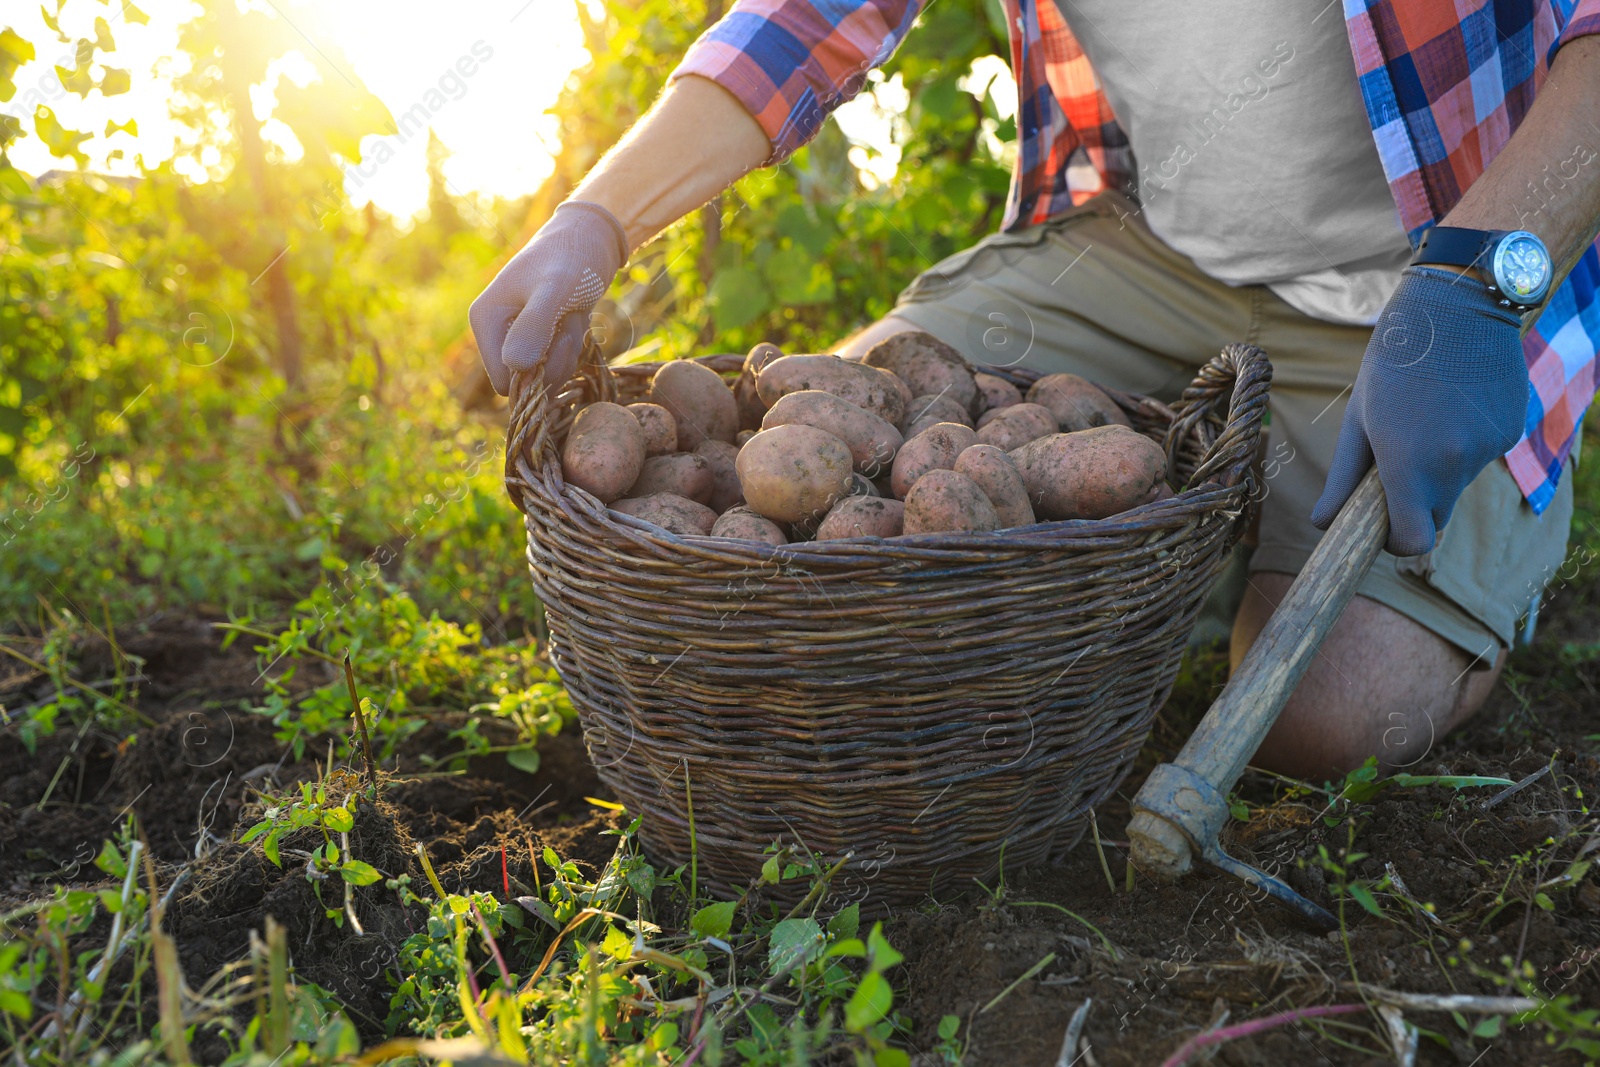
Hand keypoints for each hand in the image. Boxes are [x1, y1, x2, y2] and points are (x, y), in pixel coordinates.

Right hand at [469, 200, 627, 395]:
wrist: (592, 239)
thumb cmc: (572, 259)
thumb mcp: (555, 290)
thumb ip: (534, 326)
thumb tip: (516, 368)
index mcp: (485, 321)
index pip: (504, 382)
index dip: (535, 372)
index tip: (554, 339)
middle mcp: (495, 331)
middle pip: (527, 381)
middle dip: (555, 358)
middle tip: (566, 320)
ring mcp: (516, 335)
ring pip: (545, 374)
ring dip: (568, 350)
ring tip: (570, 314)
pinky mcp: (536, 336)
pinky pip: (556, 362)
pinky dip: (572, 345)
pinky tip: (573, 317)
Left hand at [1311, 267, 1528, 555]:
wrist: (1455, 307)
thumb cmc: (1393, 362)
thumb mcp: (1358, 418)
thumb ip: (1342, 478)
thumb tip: (1320, 524)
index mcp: (1410, 465)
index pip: (1413, 541)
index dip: (1397, 541)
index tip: (1384, 527)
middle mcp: (1455, 465)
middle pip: (1436, 517)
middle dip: (1415, 505)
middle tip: (1395, 469)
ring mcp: (1488, 449)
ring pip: (1459, 485)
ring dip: (1439, 469)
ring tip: (1423, 419)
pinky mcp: (1511, 432)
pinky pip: (1481, 457)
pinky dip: (1464, 445)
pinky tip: (1452, 405)